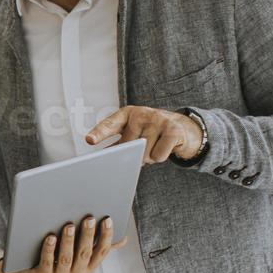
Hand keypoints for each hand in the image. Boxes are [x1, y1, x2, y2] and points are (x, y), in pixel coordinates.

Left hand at [0, 215, 126, 272]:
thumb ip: (97, 244)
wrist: (28, 271)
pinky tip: (50, 237)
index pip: (102, 252)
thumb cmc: (57, 255)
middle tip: (89, 218)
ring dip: (69, 242)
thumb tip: (124, 239)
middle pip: (85, 253)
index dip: (106, 236)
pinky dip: (49, 249)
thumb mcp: (78, 251)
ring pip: (66, 259)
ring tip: (69, 226)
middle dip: (88, 235)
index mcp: (89, 267)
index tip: (107, 219)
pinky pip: (47, 262)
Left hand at [85, 106, 204, 163]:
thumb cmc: (150, 132)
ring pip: (143, 154)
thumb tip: (101, 159)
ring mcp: (158, 120)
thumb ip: (117, 143)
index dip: (99, 133)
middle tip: (142, 146)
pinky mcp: (173, 130)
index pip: (109, 125)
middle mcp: (141, 114)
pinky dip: (160, 157)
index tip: (90, 140)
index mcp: (126, 114)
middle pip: (128, 147)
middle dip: (133, 154)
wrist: (182, 128)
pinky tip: (165, 147)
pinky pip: (158, 156)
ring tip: (155, 145)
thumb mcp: (132, 133)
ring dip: (148, 157)